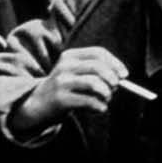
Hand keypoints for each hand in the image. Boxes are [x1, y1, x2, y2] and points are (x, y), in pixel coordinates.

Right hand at [9, 46, 130, 135]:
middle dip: (112, 79)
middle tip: (115, 89)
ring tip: (105, 100)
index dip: (114, 63)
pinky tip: (98, 109)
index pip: (98, 53)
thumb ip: (95, 71)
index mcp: (70, 56)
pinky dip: (100, 107)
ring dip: (106, 94)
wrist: (37, 104)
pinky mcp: (61, 99)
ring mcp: (61, 82)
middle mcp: (64, 66)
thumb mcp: (75, 73)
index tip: (124, 75)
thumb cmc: (64, 89)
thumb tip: (121, 76)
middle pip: (97, 67)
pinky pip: (89, 101)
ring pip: (94, 83)